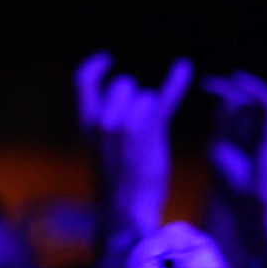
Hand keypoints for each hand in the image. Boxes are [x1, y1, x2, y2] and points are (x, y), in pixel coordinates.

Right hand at [75, 53, 191, 237]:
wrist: (125, 208)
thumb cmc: (114, 177)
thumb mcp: (96, 144)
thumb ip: (100, 116)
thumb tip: (118, 88)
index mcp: (86, 123)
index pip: (82, 82)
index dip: (94, 67)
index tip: (106, 59)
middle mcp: (103, 121)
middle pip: (123, 85)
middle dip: (133, 97)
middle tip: (139, 125)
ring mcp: (127, 125)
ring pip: (145, 96)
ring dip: (150, 108)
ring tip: (149, 137)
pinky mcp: (152, 131)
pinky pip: (165, 98)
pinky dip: (176, 81)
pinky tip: (183, 67)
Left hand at [204, 70, 266, 210]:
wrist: (250, 201)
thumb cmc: (233, 181)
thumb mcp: (218, 148)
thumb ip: (220, 126)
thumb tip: (222, 103)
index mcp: (249, 135)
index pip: (237, 107)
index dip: (221, 94)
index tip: (202, 85)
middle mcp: (263, 129)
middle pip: (248, 99)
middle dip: (228, 88)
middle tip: (206, 83)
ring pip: (261, 97)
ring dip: (244, 86)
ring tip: (226, 79)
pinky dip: (255, 90)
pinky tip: (239, 83)